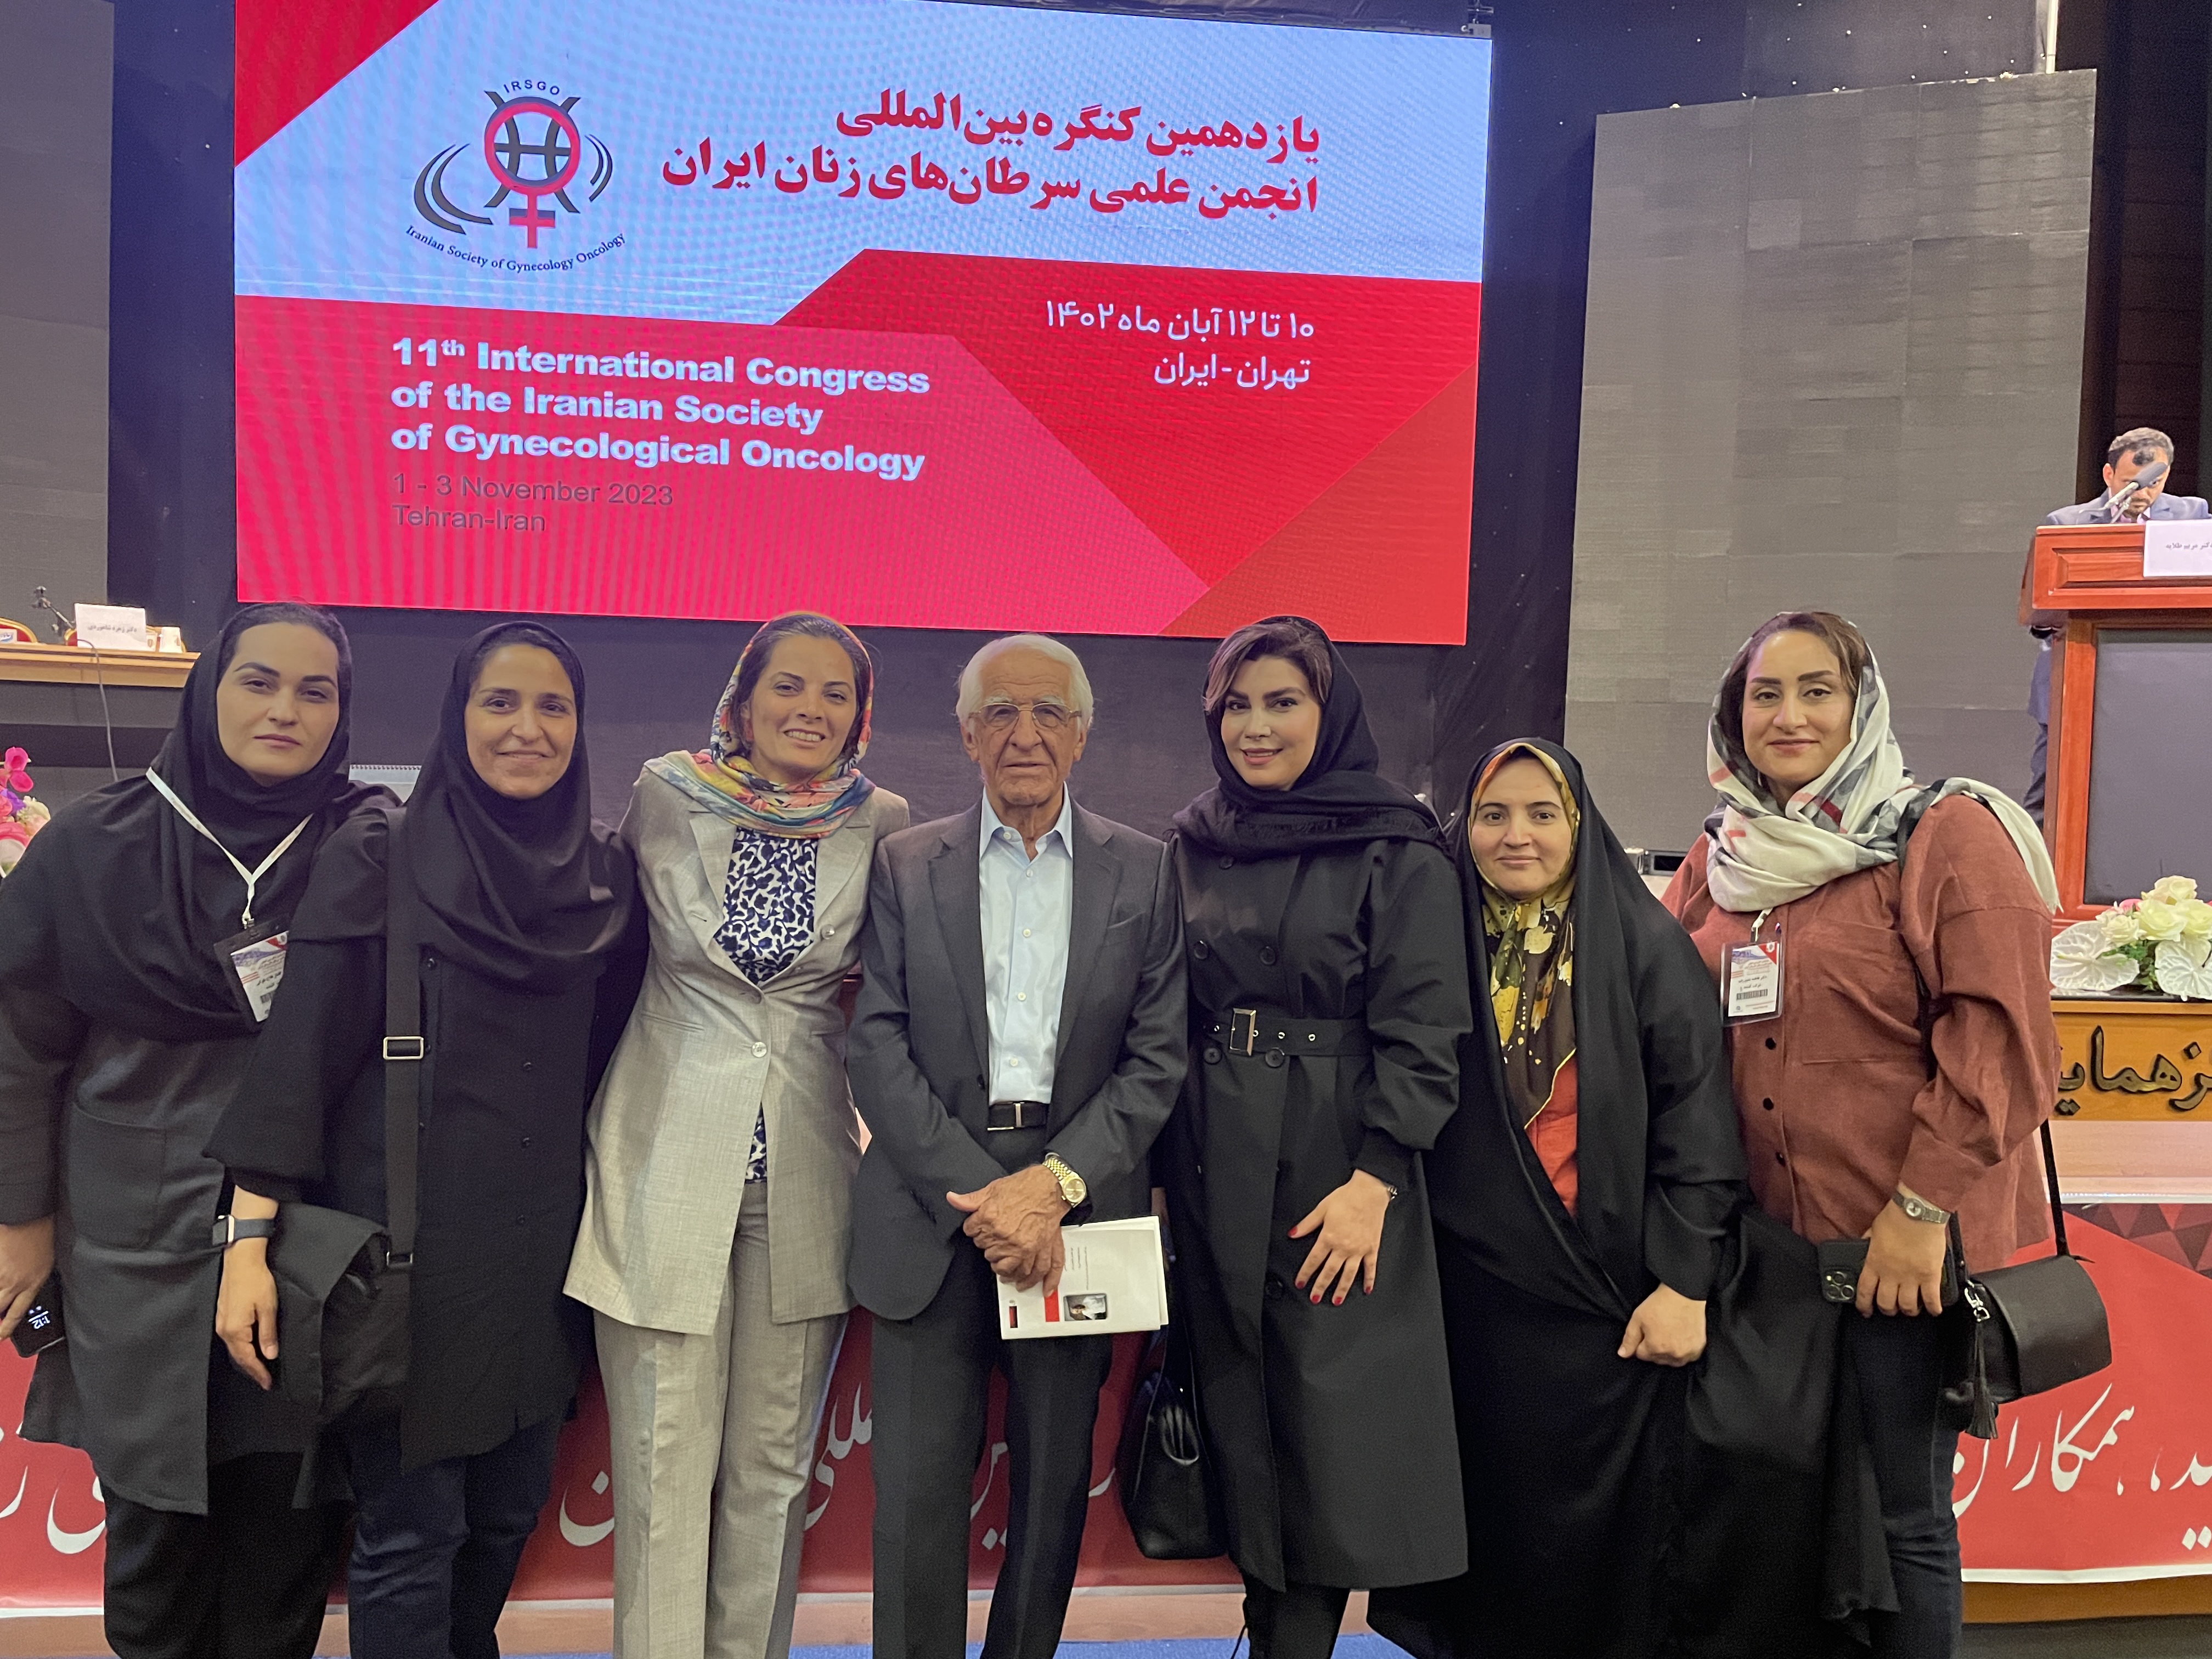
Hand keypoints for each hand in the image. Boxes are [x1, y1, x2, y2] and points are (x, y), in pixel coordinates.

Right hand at [0, 1216, 54, 1342]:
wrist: (29, 1216)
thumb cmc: (40, 1235)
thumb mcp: (43, 1263)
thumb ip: (29, 1282)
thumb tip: (16, 1295)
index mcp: (33, 1283)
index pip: (17, 1314)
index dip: (6, 1329)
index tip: (0, 1336)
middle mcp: (15, 1283)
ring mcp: (0, 1275)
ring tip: (3, 1291)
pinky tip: (2, 1269)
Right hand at [215, 1242, 279, 1389]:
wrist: (240, 1260)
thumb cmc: (256, 1281)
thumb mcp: (267, 1307)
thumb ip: (267, 1333)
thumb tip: (270, 1355)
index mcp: (235, 1330)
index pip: (247, 1358)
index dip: (259, 1372)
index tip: (268, 1383)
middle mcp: (224, 1330)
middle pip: (239, 1356)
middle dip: (252, 1369)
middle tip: (265, 1380)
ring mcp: (221, 1323)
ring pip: (235, 1348)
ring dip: (247, 1359)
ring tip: (259, 1368)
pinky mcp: (223, 1315)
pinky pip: (233, 1339)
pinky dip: (242, 1347)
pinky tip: (250, 1348)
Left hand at [948, 1165, 1069, 1295]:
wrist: (1050, 1186)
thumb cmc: (1024, 1187)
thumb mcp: (992, 1189)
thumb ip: (971, 1200)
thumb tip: (952, 1199)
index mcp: (990, 1219)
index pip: (971, 1233)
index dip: (975, 1230)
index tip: (980, 1228)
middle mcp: (1006, 1237)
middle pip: (988, 1254)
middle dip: (990, 1248)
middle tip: (995, 1242)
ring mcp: (1024, 1247)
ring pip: (1009, 1269)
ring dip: (1005, 1270)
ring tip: (1004, 1270)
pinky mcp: (1041, 1250)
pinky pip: (1035, 1272)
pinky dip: (1030, 1281)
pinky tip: (1025, 1284)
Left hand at [1290, 1170, 1391, 1304]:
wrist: (1369, 1192)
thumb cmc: (1346, 1198)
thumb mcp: (1322, 1209)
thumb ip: (1307, 1224)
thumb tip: (1293, 1233)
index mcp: (1329, 1237)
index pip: (1314, 1260)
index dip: (1305, 1273)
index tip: (1300, 1283)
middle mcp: (1343, 1247)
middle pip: (1329, 1272)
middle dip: (1320, 1287)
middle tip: (1314, 1298)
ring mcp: (1359, 1250)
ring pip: (1348, 1275)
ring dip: (1341, 1290)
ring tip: (1335, 1301)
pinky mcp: (1372, 1248)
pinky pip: (1370, 1268)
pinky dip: (1369, 1280)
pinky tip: (1367, 1290)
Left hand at [1618, 1282, 1707, 1365]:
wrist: (1684, 1294)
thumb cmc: (1661, 1304)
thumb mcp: (1638, 1318)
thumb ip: (1629, 1339)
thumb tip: (1623, 1354)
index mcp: (1655, 1348)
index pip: (1641, 1355)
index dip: (1641, 1342)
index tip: (1646, 1332)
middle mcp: (1672, 1355)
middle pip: (1657, 1359)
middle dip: (1654, 1349)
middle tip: (1658, 1330)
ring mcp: (1687, 1353)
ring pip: (1672, 1361)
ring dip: (1669, 1352)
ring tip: (1669, 1334)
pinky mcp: (1698, 1349)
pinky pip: (1687, 1357)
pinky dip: (1683, 1351)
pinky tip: (1680, 1338)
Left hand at [1857, 1200, 1948, 1316]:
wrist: (1918, 1212)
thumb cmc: (1896, 1217)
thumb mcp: (1873, 1231)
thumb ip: (1868, 1244)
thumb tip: (1864, 1247)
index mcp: (1874, 1263)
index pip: (1864, 1291)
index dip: (1864, 1305)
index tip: (1866, 1310)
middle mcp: (1891, 1274)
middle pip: (1886, 1303)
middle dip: (1888, 1310)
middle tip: (1891, 1309)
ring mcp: (1911, 1276)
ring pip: (1908, 1306)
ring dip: (1909, 1311)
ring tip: (1911, 1309)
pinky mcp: (1930, 1275)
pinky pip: (1932, 1299)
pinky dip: (1933, 1308)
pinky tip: (1933, 1310)